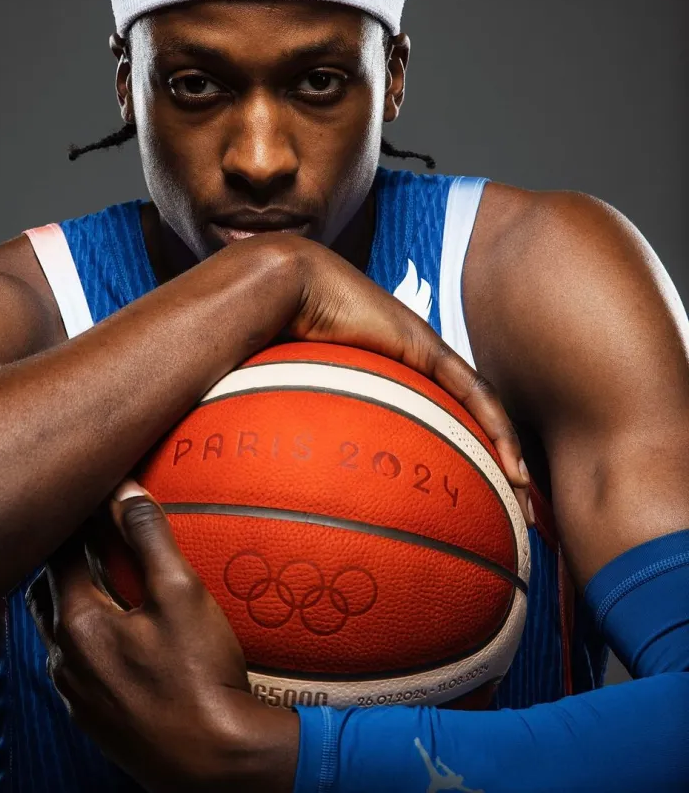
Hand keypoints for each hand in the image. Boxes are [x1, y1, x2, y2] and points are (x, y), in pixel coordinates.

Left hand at [26, 483, 298, 792]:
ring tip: (102, 575)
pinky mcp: (94, 717)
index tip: (88, 494)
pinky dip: (87, 634)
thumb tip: (124, 490)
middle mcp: (64, 659)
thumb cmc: (198, 677)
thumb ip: (148, 537)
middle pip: (48, 592)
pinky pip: (76, 663)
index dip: (73, 518)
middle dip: (64, 557)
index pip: (58, 553)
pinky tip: (118, 631)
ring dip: (73, 597)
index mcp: (78, 623)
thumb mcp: (180, 593)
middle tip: (89, 531)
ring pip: (59, 631)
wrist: (214, 763)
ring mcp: (76, 693)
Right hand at [280, 237, 533, 523]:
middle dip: (494, 466)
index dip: (458, 459)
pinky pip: (476, 395)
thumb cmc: (277, 343)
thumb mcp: (300, 398)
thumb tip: (285, 490)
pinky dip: (499, 430)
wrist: (287, 289)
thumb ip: (305, 435)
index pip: (437, 423)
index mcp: (388, 380)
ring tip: (525, 497)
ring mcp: (423, 353)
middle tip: (513, 512)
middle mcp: (411, 367)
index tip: (469, 506)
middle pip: (466, 420)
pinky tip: (515, 469)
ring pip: (481, 411)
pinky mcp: (429, 348)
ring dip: (506, 453)